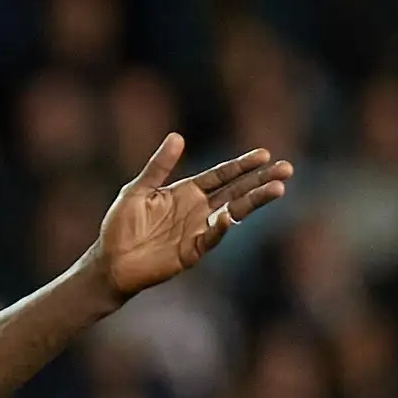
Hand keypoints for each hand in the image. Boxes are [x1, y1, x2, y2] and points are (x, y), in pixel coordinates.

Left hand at [98, 133, 292, 295]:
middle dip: (260, 180)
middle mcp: (197, 209)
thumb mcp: (137, 190)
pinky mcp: (191, 252)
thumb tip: (178, 136)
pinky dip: (219, 228)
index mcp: (187, 192)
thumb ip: (158, 166)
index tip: (265, 154)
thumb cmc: (120, 226)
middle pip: (236, 191)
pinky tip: (228, 216)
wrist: (110, 261)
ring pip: (232, 212)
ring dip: (254, 201)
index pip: (221, 176)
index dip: (242, 166)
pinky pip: (210, 238)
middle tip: (287, 169)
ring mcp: (197, 230)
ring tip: (278, 189)